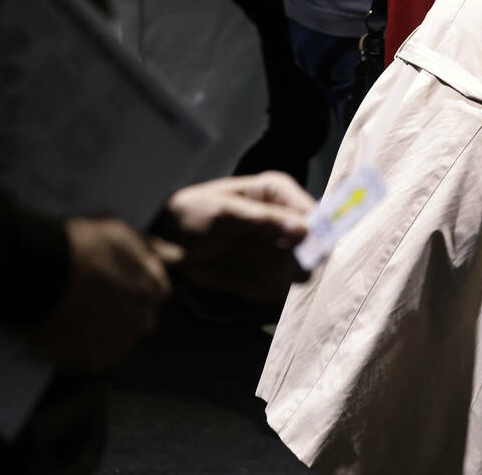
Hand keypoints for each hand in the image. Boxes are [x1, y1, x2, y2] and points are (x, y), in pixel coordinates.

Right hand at [35, 218, 169, 371]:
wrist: (43, 272)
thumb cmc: (82, 246)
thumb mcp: (121, 233)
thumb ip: (152, 248)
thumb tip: (178, 255)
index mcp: (155, 290)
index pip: (156, 294)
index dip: (133, 288)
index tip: (112, 285)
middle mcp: (144, 320)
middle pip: (139, 322)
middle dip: (123, 314)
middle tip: (93, 303)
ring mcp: (119, 344)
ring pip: (117, 343)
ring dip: (104, 335)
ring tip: (76, 319)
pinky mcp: (93, 362)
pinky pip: (92, 361)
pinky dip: (82, 352)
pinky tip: (67, 335)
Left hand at [157, 172, 313, 302]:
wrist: (162, 242)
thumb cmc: (191, 214)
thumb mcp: (225, 213)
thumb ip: (265, 221)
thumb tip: (305, 230)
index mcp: (278, 193)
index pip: (314, 211)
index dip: (319, 229)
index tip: (313, 248)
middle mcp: (286, 219)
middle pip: (317, 241)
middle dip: (308, 256)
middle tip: (289, 266)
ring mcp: (279, 248)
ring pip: (305, 267)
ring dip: (291, 274)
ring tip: (265, 274)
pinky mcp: (269, 273)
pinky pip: (285, 286)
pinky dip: (275, 288)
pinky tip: (253, 282)